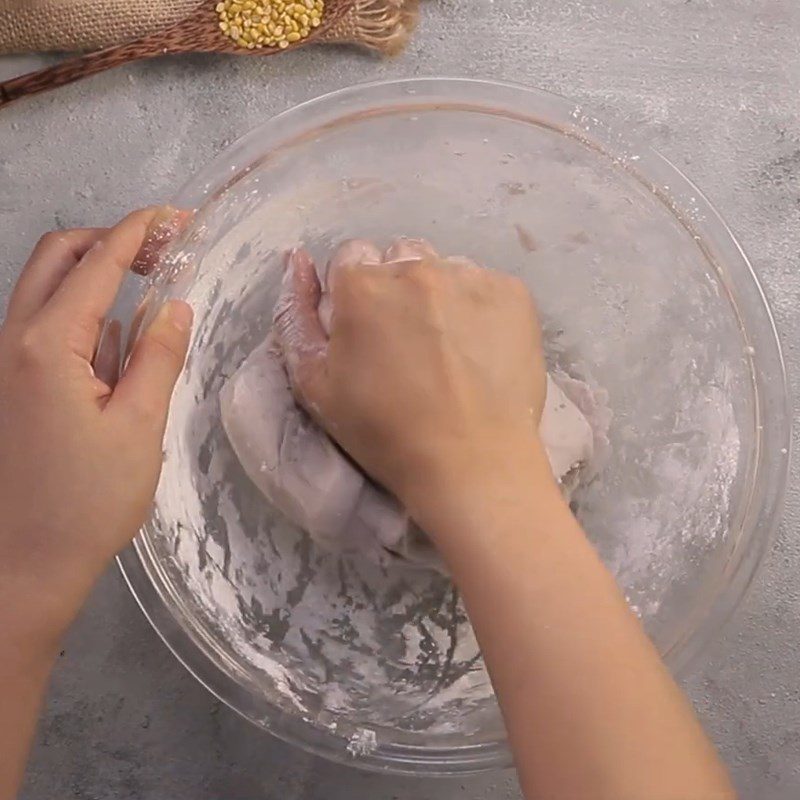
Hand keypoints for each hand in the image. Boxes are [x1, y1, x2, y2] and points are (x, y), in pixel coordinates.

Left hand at [0, 208, 192, 646]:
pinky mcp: (9, 386)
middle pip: (56, 256)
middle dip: (109, 240)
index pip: (97, 263)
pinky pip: (42, 327)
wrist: (23, 567)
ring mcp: (4, 363)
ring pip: (45, 289)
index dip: (139, 231)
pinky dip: (81, 317)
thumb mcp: (139, 426)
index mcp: (47, 344)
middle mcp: (13, 340)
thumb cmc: (87, 502)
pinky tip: (117, 349)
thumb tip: (176, 305)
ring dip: (95, 276)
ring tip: (150, 296)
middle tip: (161, 252)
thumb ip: (158, 356)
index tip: (177, 218)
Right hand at [274, 240, 549, 514]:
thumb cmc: (385, 432)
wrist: (472, 462)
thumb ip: (295, 316)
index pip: (349, 258)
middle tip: (407, 343)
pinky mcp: (512, 292)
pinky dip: (478, 307)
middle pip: (397, 257)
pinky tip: (479, 349)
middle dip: (395, 289)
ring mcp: (469, 276)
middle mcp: (415, 266)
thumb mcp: (315, 385)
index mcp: (361, 285)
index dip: (355, 296)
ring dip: (438, 295)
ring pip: (443, 267)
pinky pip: (485, 284)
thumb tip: (297, 259)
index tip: (368, 333)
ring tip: (447, 347)